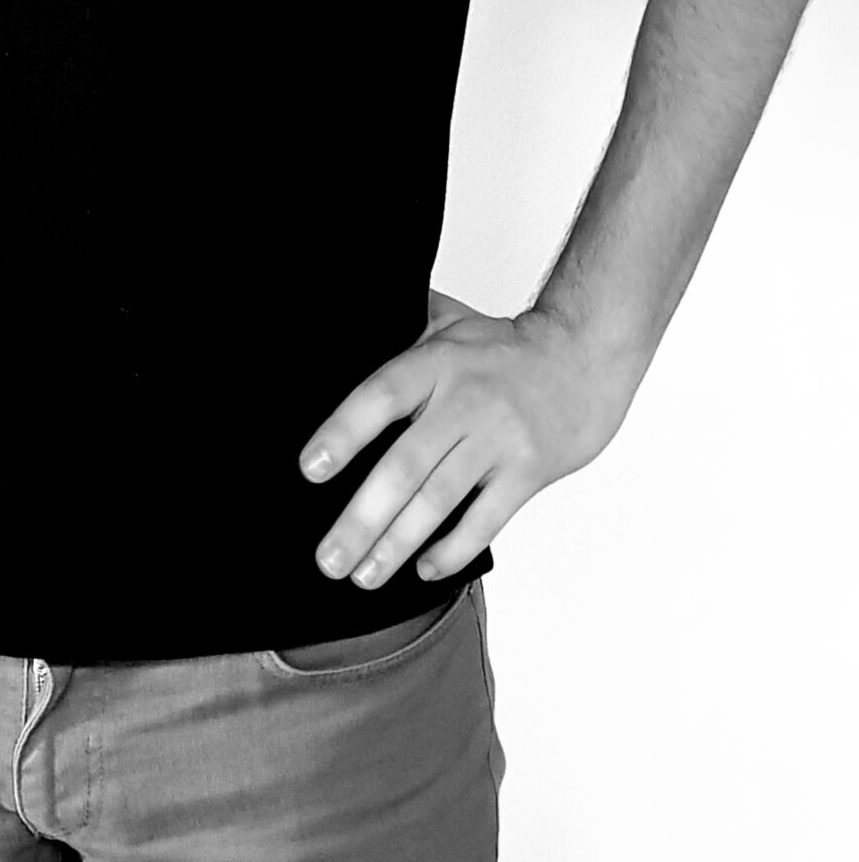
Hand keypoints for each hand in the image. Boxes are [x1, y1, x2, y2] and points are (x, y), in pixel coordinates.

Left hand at [297, 288, 632, 593]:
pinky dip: (452, 549)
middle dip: (362, 519)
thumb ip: (400, 325)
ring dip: (397, 544)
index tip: (310, 469)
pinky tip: (424, 568)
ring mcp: (500, 439)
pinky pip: (485, 520)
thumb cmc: (503, 348)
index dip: (344, 431)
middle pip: (405, 466)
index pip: (382, 395)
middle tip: (327, 559)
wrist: (583, 359)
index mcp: (438, 362)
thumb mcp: (449, 322)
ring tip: (363, 576)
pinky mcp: (528, 472)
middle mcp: (466, 400)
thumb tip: (343, 319)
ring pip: (440, 500)